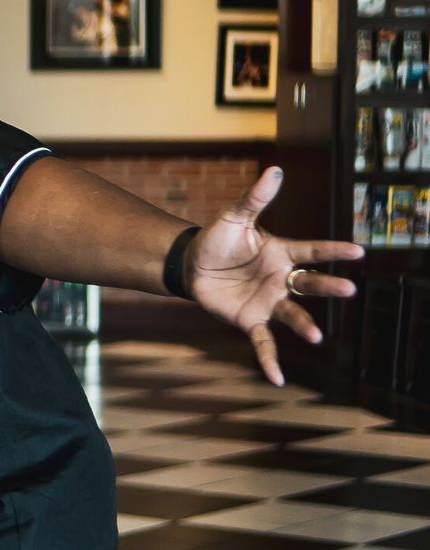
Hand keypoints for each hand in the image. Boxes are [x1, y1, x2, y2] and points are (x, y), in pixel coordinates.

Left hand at [187, 167, 364, 385]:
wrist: (190, 265)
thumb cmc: (216, 239)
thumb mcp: (233, 217)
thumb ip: (254, 199)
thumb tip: (274, 170)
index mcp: (282, 253)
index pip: (312, 250)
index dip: (333, 250)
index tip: (358, 250)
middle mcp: (281, 279)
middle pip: (309, 283)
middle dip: (328, 286)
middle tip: (348, 289)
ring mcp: (269, 302)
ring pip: (292, 314)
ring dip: (305, 325)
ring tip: (317, 336)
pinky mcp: (251, 321)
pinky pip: (263, 342)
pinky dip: (269, 360)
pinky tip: (278, 379)